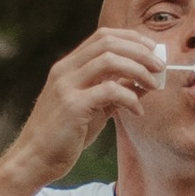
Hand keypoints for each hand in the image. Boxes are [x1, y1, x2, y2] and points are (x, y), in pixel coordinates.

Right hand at [11, 26, 170, 185]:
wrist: (35, 159)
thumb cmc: (65, 135)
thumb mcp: (94, 108)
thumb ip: (115, 92)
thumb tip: (146, 81)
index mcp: (68, 66)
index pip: (103, 36)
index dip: (132, 39)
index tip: (153, 50)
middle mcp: (65, 70)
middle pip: (108, 43)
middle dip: (140, 51)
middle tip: (159, 67)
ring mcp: (66, 86)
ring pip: (109, 60)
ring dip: (138, 69)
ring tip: (153, 85)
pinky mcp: (72, 106)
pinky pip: (110, 90)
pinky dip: (130, 97)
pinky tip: (137, 111)